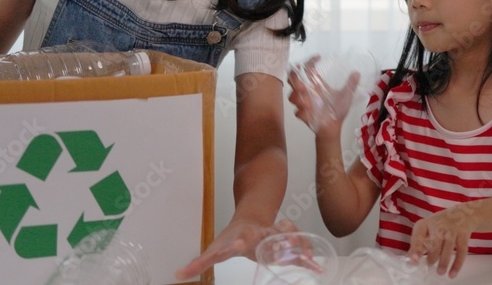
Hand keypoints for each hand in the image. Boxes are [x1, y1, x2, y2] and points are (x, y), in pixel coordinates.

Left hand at [175, 218, 297, 279]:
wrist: (251, 218)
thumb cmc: (232, 238)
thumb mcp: (214, 249)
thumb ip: (198, 264)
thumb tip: (177, 274)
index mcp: (237, 238)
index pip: (234, 242)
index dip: (234, 245)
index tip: (236, 246)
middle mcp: (257, 233)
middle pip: (265, 235)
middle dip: (272, 238)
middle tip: (277, 243)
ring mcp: (272, 234)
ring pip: (285, 235)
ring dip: (294, 242)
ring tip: (305, 255)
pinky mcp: (283, 240)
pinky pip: (296, 246)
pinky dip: (306, 254)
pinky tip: (315, 264)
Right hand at [287, 56, 359, 134]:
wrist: (333, 127)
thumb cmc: (338, 110)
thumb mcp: (346, 96)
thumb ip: (351, 85)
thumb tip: (358, 73)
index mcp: (316, 85)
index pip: (307, 68)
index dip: (310, 61)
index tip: (317, 58)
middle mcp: (307, 92)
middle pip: (292, 79)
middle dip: (294, 79)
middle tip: (303, 84)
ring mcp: (303, 103)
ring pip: (292, 96)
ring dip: (298, 97)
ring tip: (307, 101)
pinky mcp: (302, 115)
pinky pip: (298, 112)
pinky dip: (302, 112)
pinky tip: (309, 113)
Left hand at [408, 204, 478, 277]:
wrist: (462, 213)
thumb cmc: (440, 224)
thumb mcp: (427, 229)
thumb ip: (418, 243)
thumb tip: (410, 259)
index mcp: (426, 223)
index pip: (419, 236)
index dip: (416, 248)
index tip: (414, 260)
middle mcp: (439, 225)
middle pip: (434, 243)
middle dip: (432, 257)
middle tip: (430, 265)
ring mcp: (452, 229)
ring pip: (447, 248)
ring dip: (443, 262)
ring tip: (440, 272)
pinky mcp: (463, 234)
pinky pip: (461, 252)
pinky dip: (456, 264)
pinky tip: (452, 273)